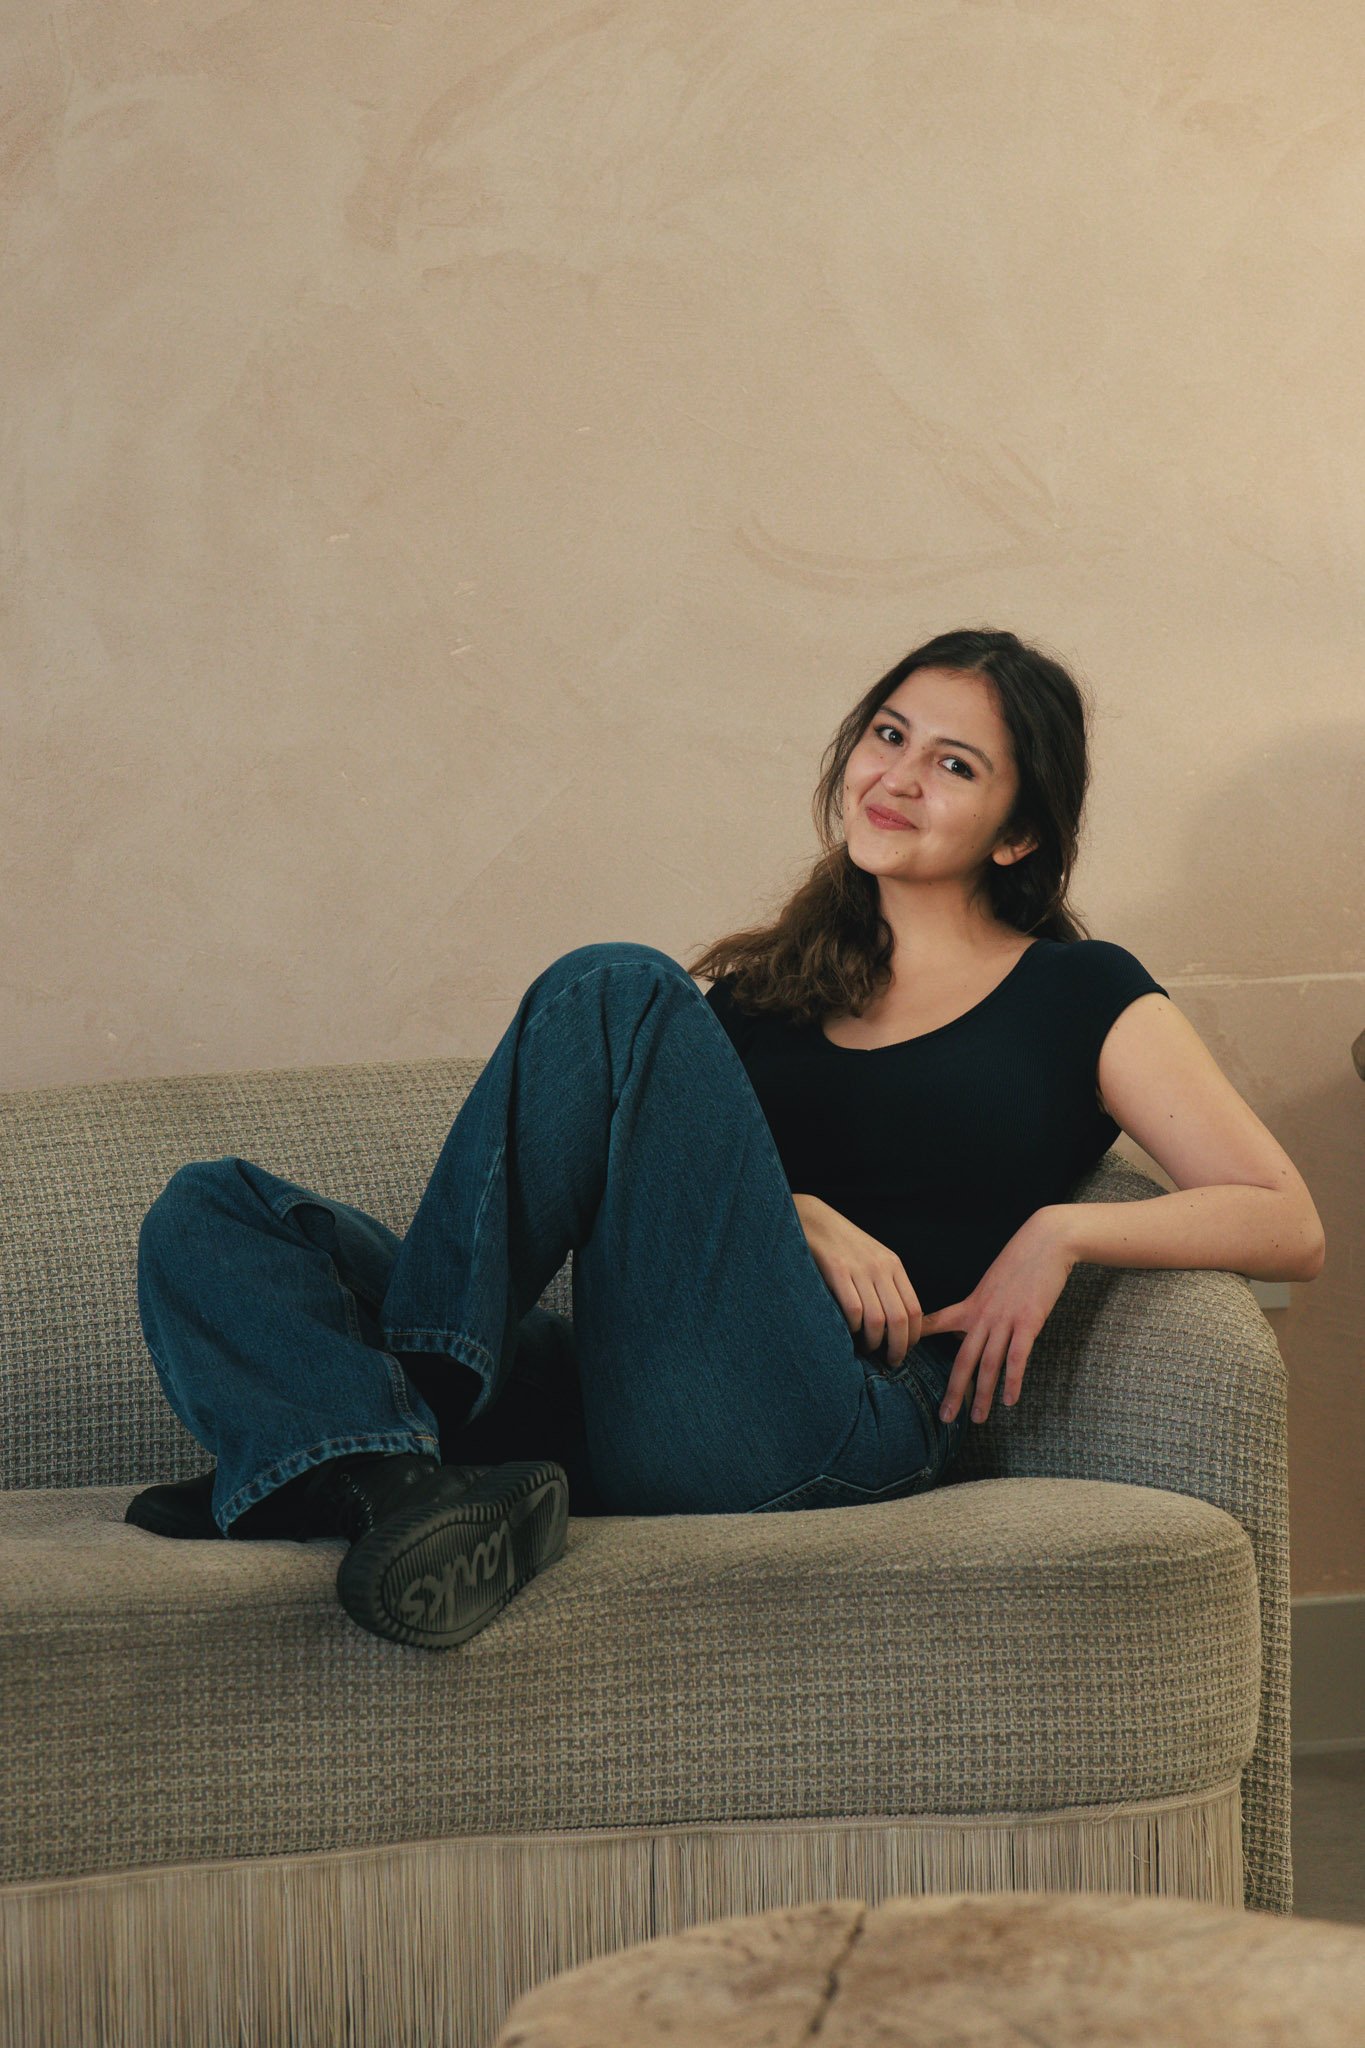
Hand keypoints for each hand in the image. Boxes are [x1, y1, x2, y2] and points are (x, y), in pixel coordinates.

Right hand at [793, 1193, 923, 1366]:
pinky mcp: (837, 1270)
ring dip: (874, 1343)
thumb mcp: (872, 1258)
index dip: (913, 1336)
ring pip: (877, 1319)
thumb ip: (885, 1283)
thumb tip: (895, 1323)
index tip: (906, 1350)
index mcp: (893, 1264)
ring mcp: (859, 1269)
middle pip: (900, 1319)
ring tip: (868, 1350)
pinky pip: (853, 1311)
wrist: (812, 1218)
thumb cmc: (841, 1243)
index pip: (915, 1309)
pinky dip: (854, 1329)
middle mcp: (881, 1267)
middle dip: (898, 1347)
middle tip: (891, 1361)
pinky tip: (849, 1332)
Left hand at [919, 1208, 1076, 1424]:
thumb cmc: (1020, 1262)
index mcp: (970, 1305)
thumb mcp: (991, 1283)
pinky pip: (1017, 1357)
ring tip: (977, 1418)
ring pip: (988, 1364)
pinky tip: (1010, 1400)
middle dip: (953, 1391)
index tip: (897, 1356)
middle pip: (963, 1360)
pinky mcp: (1028, 1322)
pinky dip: (1012, 1381)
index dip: (918, 1339)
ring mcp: (1005, 1320)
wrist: (1045, 1242)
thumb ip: (979, 1308)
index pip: (936, 1323)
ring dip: (982, 1394)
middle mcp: (982, 1316)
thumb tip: (968, 1329)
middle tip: (944, 1417)